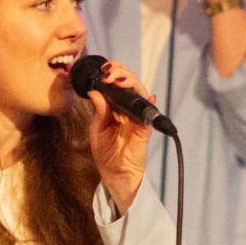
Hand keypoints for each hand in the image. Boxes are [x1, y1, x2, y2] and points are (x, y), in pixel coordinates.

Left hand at [79, 59, 155, 209]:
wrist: (114, 173)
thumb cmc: (106, 152)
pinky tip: (148, 95)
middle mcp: (128, 108)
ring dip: (130, 82)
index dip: (113, 72)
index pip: (117, 83)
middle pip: (130, 82)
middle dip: (121, 72)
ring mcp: (137, 116)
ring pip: (140, 92)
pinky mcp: (145, 128)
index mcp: (116, 106)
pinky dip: (149, 102)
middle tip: (109, 73)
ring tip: (118, 80)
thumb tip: (96, 91)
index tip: (103, 71)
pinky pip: (149, 113)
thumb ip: (99, 110)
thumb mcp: (97, 128)